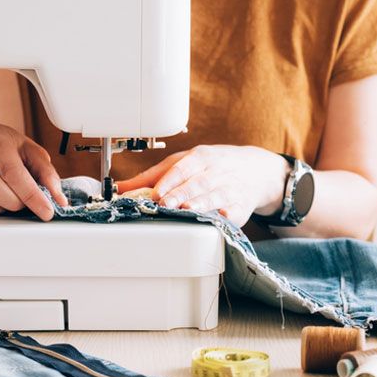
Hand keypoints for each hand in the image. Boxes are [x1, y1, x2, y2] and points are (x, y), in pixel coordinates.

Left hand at [117, 145, 289, 226]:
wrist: (255, 170)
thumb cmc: (213, 166)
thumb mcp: (185, 162)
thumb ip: (153, 176)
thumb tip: (121, 187)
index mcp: (200, 157)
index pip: (182, 168)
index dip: (168, 181)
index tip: (154, 193)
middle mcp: (216, 171)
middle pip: (197, 183)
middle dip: (181, 194)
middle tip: (165, 204)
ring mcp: (231, 188)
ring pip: (215, 196)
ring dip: (201, 203)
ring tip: (187, 210)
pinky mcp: (242, 207)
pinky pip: (235, 211)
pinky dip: (227, 216)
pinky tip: (219, 219)